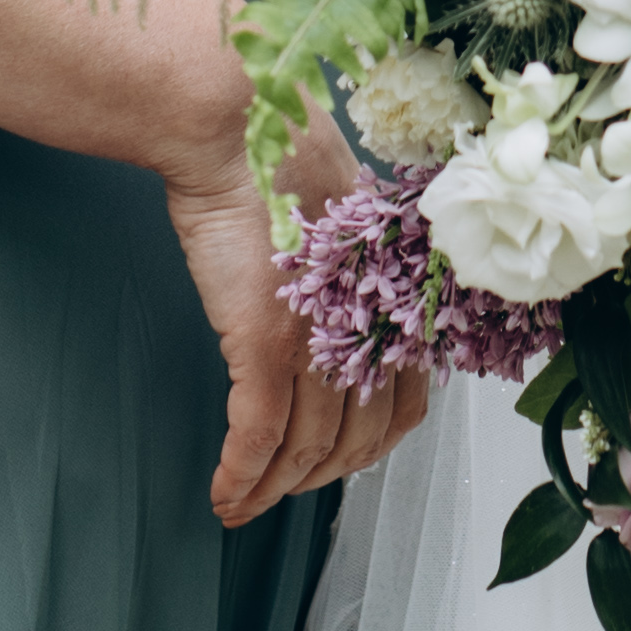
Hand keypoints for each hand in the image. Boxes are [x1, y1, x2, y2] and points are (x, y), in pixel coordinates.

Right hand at [160, 148, 432, 527]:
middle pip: (356, 439)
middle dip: (320, 479)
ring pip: (305, 450)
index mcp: (392, 301)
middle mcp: (366, 328)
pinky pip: (256, 438)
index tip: (341, 463)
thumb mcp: (343, 220)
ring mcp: (318, 341)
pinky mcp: (265, 345)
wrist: (240, 127)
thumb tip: (339, 315)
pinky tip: (224, 495)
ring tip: (247, 503)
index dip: (372, 448)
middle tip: (287, 491)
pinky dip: (241, 478)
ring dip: (274, 490)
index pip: (405, 405)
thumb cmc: (282, 154)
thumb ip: (352, 278)